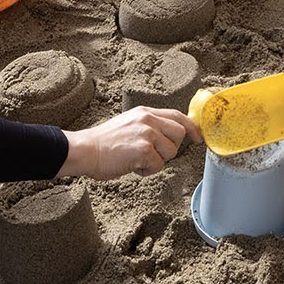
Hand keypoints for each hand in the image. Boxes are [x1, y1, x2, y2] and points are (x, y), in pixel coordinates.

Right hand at [58, 107, 194, 179]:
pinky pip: (158, 166)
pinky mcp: (144, 150)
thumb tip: (167, 136)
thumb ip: (148, 126)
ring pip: (170, 152)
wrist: (85, 150)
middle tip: (151, 155)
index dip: (191, 127)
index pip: (177, 115)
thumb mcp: (129, 124)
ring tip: (136, 160)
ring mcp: (147, 134)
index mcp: (145, 112)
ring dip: (156, 161)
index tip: (198, 137)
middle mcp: (148, 119)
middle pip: (179, 134)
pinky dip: (146, 171)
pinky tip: (132, 166)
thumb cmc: (104, 143)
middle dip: (170, 148)